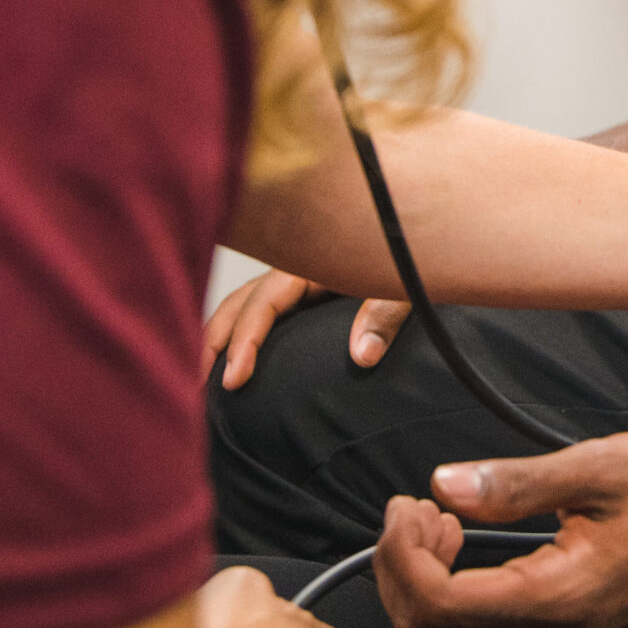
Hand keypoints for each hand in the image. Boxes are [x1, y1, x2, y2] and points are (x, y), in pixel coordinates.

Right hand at [204, 270, 410, 387]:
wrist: (428, 239)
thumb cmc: (415, 256)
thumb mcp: (406, 284)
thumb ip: (385, 314)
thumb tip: (362, 356)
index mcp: (313, 263)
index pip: (262, 302)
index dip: (243, 341)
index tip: (232, 380)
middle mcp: (298, 270)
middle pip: (240, 302)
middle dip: (214, 341)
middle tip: (200, 388)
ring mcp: (300, 282)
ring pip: (245, 305)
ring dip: (221, 337)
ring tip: (204, 379)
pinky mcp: (307, 295)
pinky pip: (264, 312)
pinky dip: (242, 334)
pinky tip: (235, 362)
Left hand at [374, 436, 627, 627]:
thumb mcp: (600, 467)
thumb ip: (518, 482)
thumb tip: (444, 485)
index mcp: (559, 598)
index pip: (441, 606)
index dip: (403, 557)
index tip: (410, 504)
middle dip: (399, 573)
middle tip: (414, 511)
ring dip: (419, 584)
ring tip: (437, 521)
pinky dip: (445, 595)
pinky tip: (461, 543)